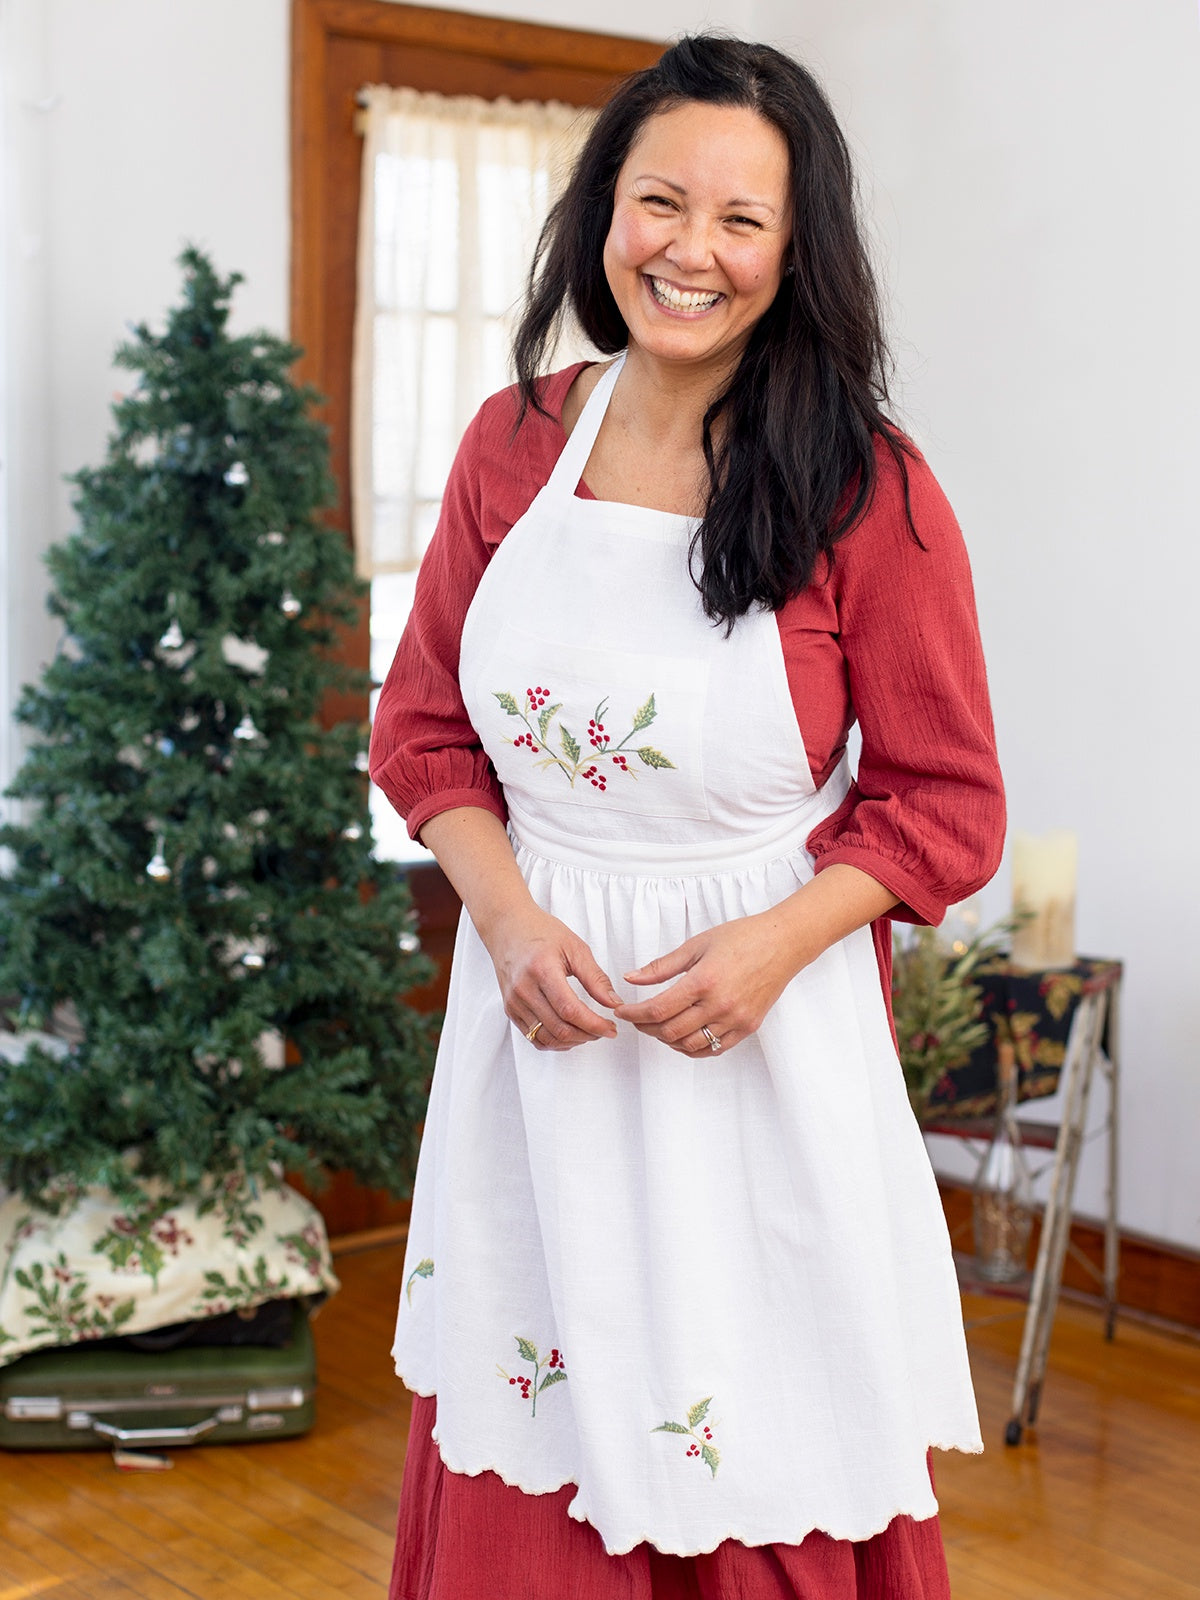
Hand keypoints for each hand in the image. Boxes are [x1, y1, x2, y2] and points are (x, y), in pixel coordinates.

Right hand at [482, 903, 621, 1051]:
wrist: (508, 927)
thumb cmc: (541, 932)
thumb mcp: (575, 948)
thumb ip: (596, 978)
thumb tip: (614, 1003)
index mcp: (542, 970)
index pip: (570, 1010)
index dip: (594, 1025)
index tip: (611, 1028)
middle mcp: (524, 989)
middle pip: (559, 1028)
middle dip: (587, 1035)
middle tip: (604, 1030)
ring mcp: (514, 1002)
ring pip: (547, 1038)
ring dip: (573, 1041)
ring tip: (589, 1032)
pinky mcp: (510, 1010)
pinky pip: (533, 1038)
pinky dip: (555, 1042)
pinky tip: (569, 1034)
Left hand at [613, 913, 794, 1055]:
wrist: (783, 943)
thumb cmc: (742, 937)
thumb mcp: (696, 945)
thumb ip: (661, 966)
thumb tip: (631, 978)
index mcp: (703, 981)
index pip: (657, 1009)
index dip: (633, 1014)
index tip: (622, 1011)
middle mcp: (719, 1005)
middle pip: (670, 1031)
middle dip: (646, 1028)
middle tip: (636, 1019)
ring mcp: (735, 1019)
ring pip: (689, 1045)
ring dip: (667, 1040)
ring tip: (658, 1027)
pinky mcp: (747, 1027)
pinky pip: (713, 1049)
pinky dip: (692, 1048)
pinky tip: (682, 1037)